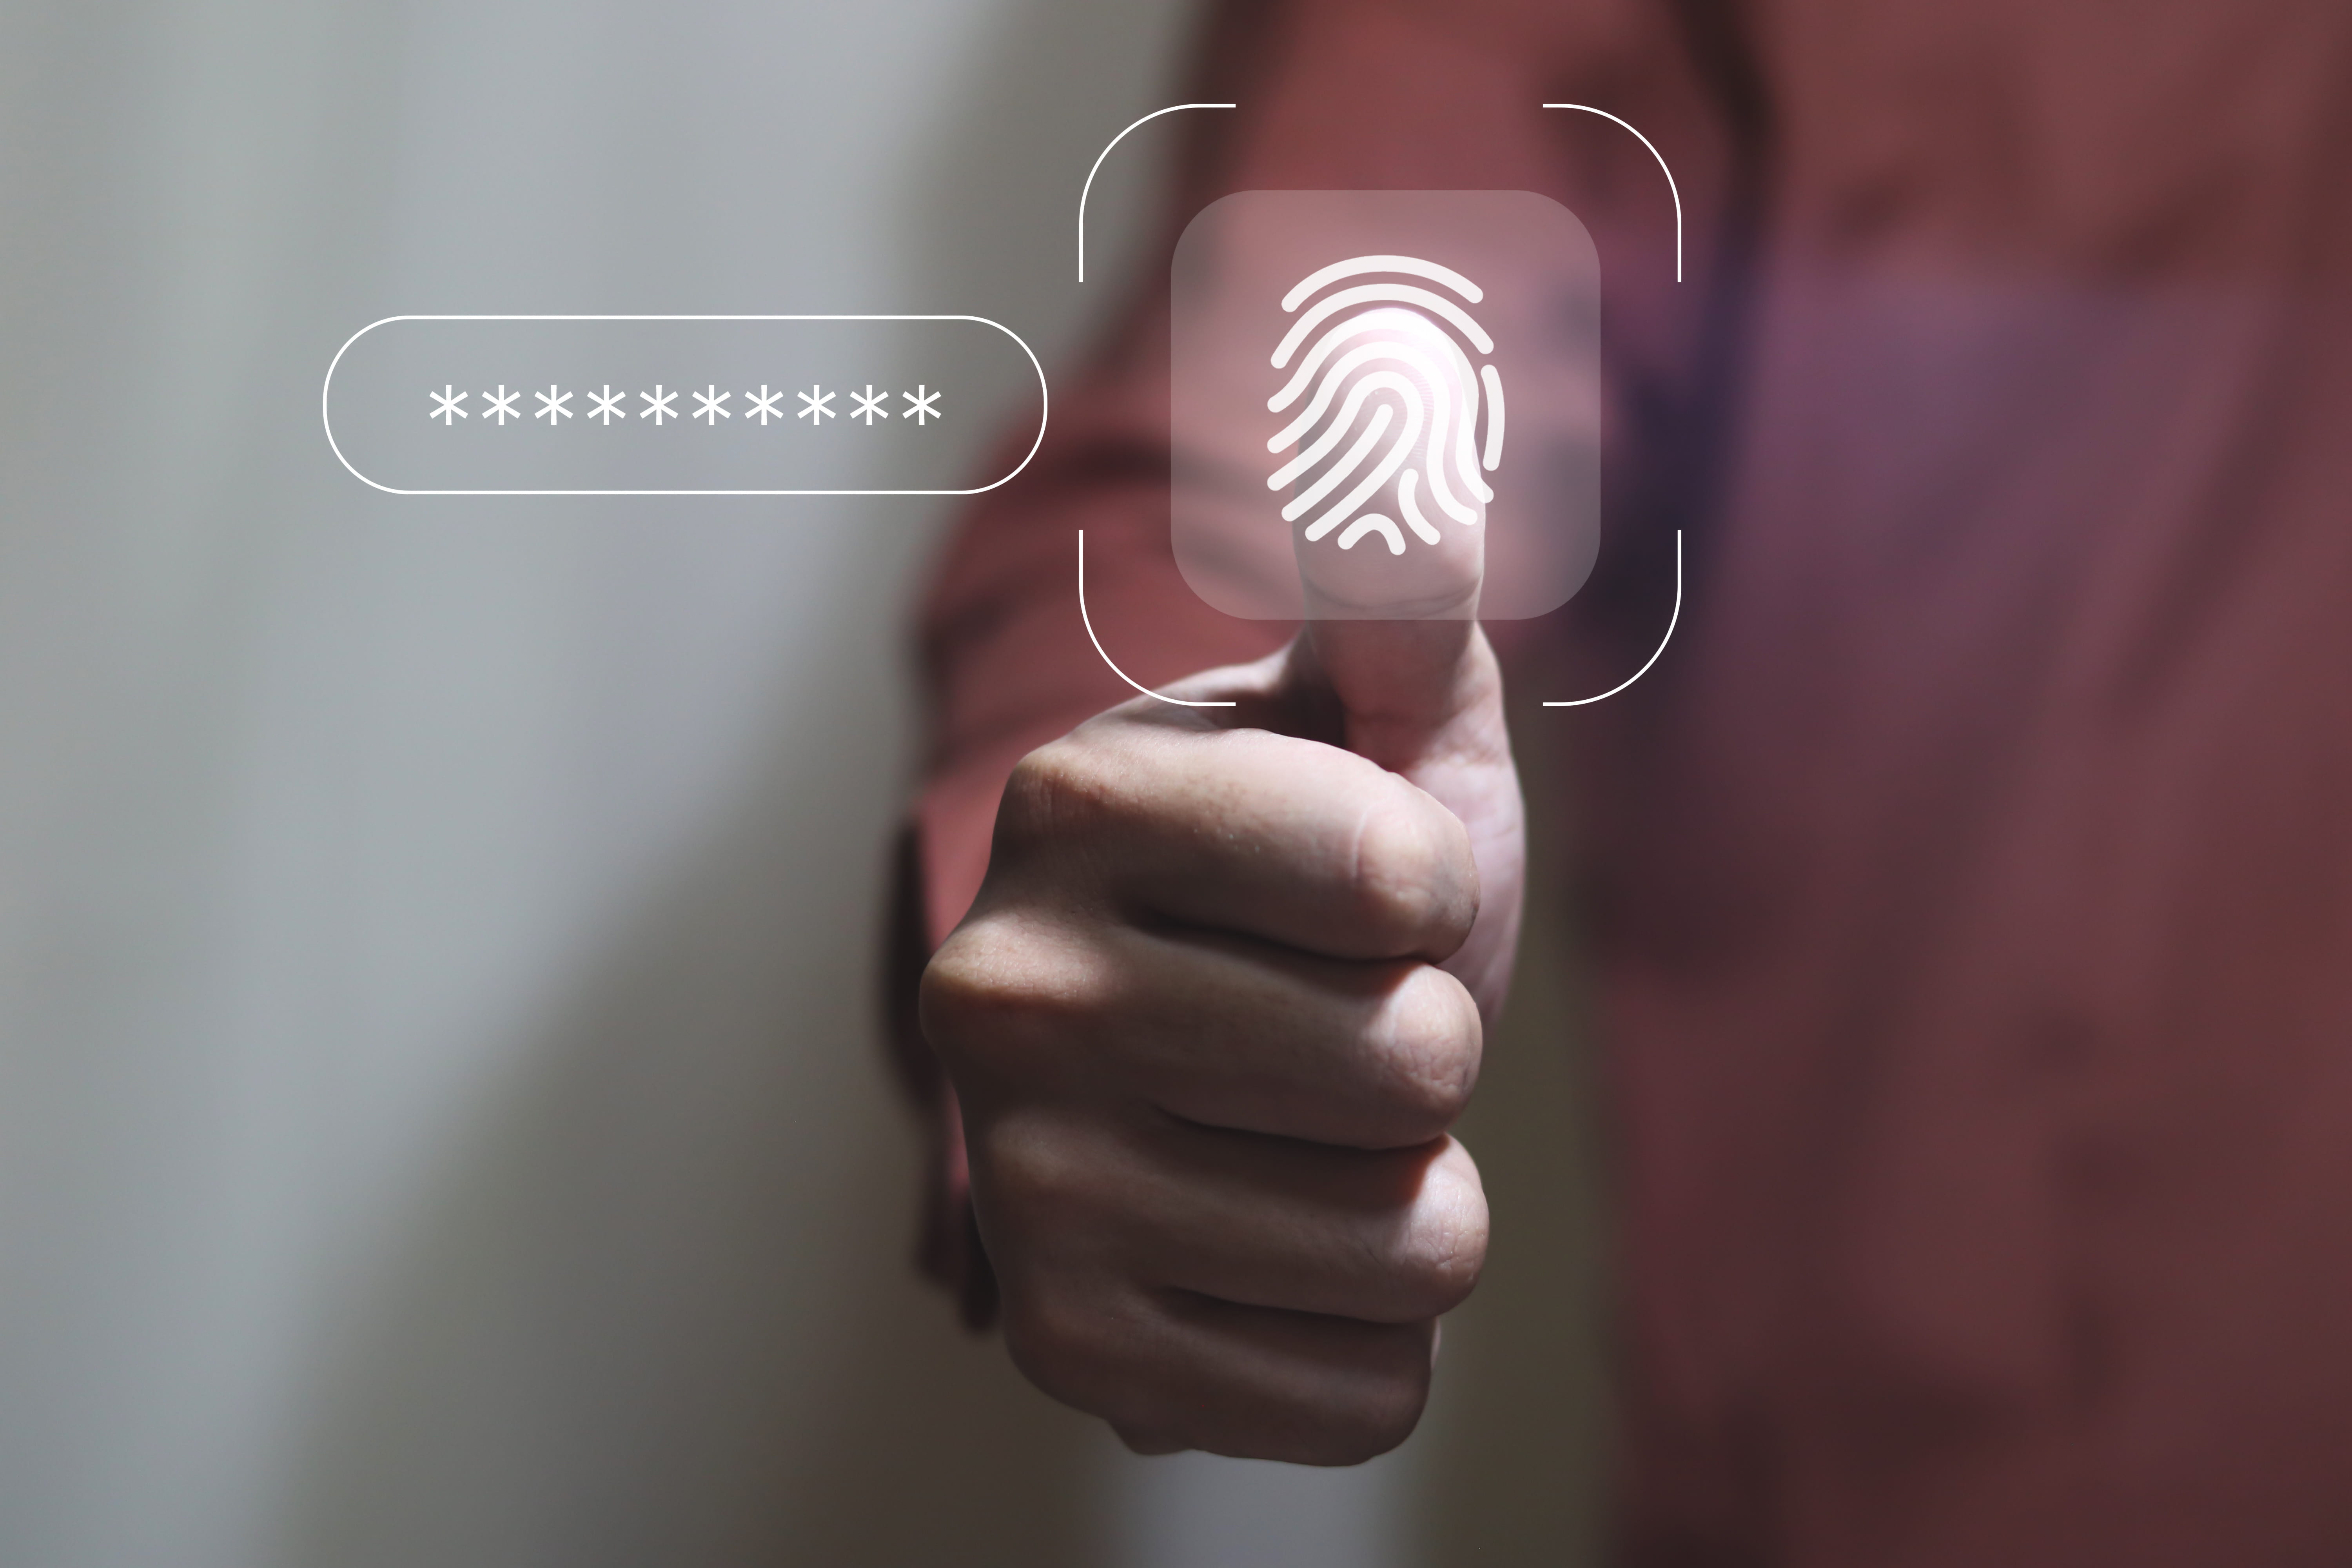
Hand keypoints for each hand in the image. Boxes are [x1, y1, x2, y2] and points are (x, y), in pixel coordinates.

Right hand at [919, 614, 1523, 1463]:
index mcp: (1072, 804)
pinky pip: (1369, 1391)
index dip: (1434, 888)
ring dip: (1411, 1198)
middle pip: (1414, 1059)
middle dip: (1422, 1046)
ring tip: (1309, 1139)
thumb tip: (1395, 391)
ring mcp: (1022, 1187)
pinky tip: (1281, 1256)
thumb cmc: (1315, 879)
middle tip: (1327, 1027)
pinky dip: (1370, 1338)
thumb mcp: (1373, 723)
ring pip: (1415, 1245)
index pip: (1408, 876)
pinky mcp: (1069, 1356)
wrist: (1201, 1081)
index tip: (1368, 886)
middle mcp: (1000, 993)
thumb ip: (1389, 578)